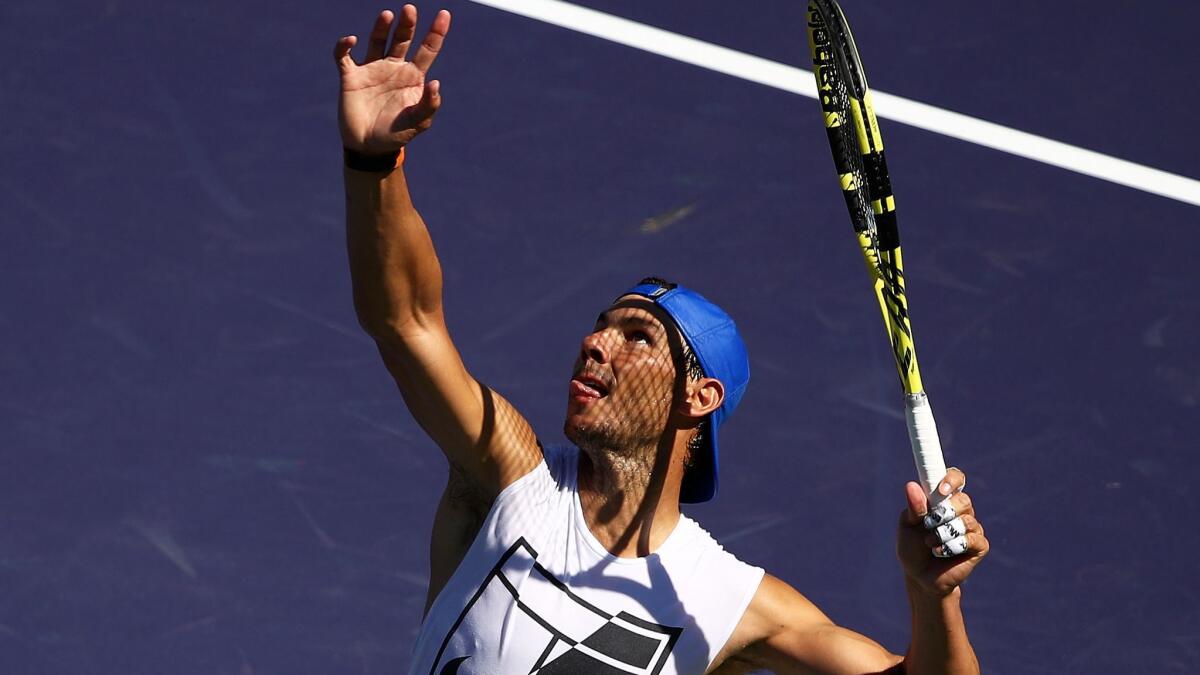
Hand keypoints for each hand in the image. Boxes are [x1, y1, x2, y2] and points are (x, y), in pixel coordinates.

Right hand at [333, 6, 450, 153]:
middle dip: (407, 24)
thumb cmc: (396, 134)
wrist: (369, 148)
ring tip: (388, 15)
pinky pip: (344, 57)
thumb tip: (435, 82)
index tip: (444, 14)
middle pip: (402, 39)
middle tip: (410, 9)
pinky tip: (350, 40)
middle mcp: (393, 68)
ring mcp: (372, 70)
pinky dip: (344, 46)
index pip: (427, 50)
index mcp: (413, 77)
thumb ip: (428, 105)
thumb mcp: (418, 123)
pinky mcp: (351, 77)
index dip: (436, 32)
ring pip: (377, 40)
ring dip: (381, 27)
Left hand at [896, 468, 988, 596]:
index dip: (952, 479)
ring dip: (942, 534)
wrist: (920, 577)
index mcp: (943, 499)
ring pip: (965, 521)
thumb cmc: (912, 547)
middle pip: (963, 500)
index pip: (956, 478)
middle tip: (928, 524)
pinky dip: (952, 546)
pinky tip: (941, 552)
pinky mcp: (979, 546)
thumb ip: (913, 508)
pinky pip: (971, 539)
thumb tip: (912, 485)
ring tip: (930, 543)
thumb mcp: (907, 526)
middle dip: (943, 513)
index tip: (941, 489)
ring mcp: (971, 527)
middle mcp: (960, 510)